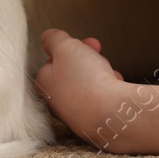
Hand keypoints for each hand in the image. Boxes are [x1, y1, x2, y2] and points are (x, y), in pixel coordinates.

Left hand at [33, 29, 135, 151]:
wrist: (110, 113)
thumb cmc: (85, 80)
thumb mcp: (65, 47)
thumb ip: (54, 39)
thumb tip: (47, 37)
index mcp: (44, 84)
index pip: (52, 61)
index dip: (68, 47)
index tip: (81, 42)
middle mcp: (56, 102)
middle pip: (72, 71)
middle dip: (87, 57)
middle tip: (97, 49)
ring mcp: (75, 113)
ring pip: (88, 83)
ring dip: (100, 70)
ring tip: (107, 70)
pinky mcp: (93, 120)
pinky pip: (101, 96)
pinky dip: (108, 87)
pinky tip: (114, 84)